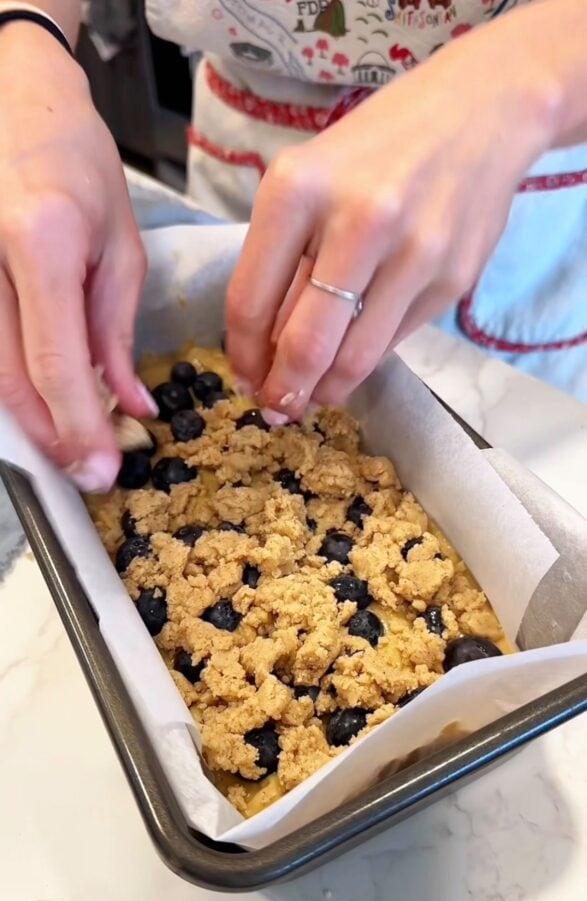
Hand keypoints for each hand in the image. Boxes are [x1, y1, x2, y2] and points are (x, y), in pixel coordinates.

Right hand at [0, 24, 153, 489]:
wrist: (12, 98)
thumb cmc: (74, 160)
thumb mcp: (119, 245)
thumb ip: (117, 333)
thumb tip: (129, 406)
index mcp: (42, 243)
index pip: (56, 361)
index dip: (79, 427)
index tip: (102, 470)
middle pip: (10, 381)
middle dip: (52, 438)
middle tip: (88, 472)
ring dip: (30, 421)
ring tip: (70, 445)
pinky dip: (13, 385)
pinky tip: (42, 401)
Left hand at [226, 15, 555, 420]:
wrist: (479, 114)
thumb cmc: (375, 149)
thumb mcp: (309, 182)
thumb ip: (282, 259)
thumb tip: (264, 350)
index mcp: (298, 190)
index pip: (250, 302)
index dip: (243, 356)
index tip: (245, 377)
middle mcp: (357, 221)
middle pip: (305, 344)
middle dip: (283, 392)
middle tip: (277, 410)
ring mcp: (413, 253)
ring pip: (354, 358)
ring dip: (326, 390)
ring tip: (314, 395)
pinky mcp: (452, 279)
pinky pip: (395, 341)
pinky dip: (367, 359)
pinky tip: (355, 355)